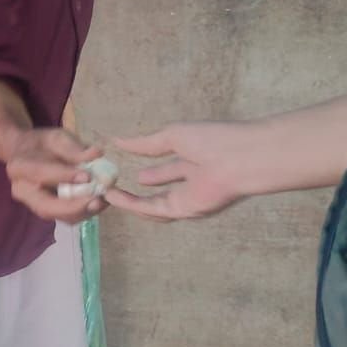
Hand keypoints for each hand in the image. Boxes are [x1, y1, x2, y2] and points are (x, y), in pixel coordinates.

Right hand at [4, 128, 103, 223]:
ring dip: (83, 212)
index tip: (88, 175)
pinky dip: (85, 212)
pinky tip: (100, 202)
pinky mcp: (47, 212)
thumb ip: (73, 147)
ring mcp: (34, 205)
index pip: (40, 173)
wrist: (29, 155)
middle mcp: (22, 191)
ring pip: (58, 216)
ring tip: (103, 201)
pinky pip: (66, 218)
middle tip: (97, 201)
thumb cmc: (43, 144)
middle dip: (73, 207)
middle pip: (46, 207)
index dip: (64, 176)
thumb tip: (96, 153)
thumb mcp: (57, 137)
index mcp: (19, 167)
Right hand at [103, 122, 259, 221]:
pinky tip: (115, 196)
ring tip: (108, 194)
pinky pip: (154, 208)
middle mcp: (192, 182)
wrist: (238, 158)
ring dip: (131, 200)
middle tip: (113, 183)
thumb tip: (118, 140)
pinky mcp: (184, 209)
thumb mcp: (173, 136)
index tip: (125, 164)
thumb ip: (146, 143)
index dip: (149, 166)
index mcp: (194, 160)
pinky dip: (133, 204)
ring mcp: (188, 197)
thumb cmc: (212, 140)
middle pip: (161, 189)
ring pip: (154, 204)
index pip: (169, 167)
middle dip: (140, 188)